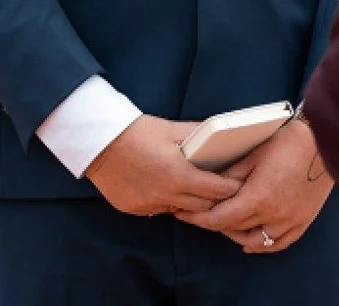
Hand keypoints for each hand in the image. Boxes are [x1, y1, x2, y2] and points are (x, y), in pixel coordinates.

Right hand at [83, 116, 241, 216]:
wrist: (100, 142)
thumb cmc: (137, 131)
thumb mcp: (171, 129)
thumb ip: (197, 135)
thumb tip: (218, 137)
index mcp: (178, 174)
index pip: (216, 191)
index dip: (230, 187)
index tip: (238, 183)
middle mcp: (165, 195)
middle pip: (202, 207)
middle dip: (214, 199)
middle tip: (221, 188)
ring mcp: (148, 205)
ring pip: (180, 211)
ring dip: (190, 202)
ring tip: (194, 188)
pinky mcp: (134, 210)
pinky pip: (159, 210)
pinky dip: (167, 201)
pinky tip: (166, 187)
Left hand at [175, 117, 332, 252]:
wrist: (323, 141)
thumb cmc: (288, 141)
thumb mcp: (254, 154)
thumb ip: (231, 174)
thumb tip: (210, 184)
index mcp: (258, 197)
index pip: (220, 218)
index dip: (199, 218)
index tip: (185, 213)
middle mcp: (273, 215)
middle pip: (235, 229)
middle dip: (214, 222)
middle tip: (201, 212)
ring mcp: (289, 221)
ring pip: (255, 242)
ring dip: (236, 235)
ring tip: (225, 223)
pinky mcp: (302, 222)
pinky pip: (277, 243)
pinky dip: (262, 244)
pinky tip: (251, 242)